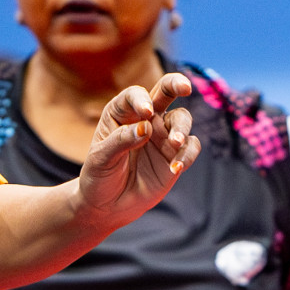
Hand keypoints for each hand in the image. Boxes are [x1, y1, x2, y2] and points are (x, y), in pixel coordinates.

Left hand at [79, 72, 201, 226]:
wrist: (107, 206)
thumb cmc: (98, 176)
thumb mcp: (101, 159)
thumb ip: (121, 141)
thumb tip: (145, 127)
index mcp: (120, 113)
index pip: (134, 95)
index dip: (141, 99)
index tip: (145, 112)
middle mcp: (145, 119)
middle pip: (165, 92)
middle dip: (176, 83)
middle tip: (184, 87)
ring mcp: (162, 136)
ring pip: (182, 118)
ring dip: (182, 128)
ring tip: (175, 142)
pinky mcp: (175, 155)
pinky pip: (191, 146)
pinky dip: (187, 154)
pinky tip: (175, 168)